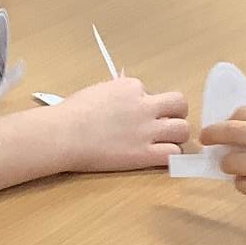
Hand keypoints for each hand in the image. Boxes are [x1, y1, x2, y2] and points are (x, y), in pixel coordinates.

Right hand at [57, 76, 189, 173]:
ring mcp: (146, 130)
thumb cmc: (71, 113)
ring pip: (182, 129)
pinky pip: (172, 154)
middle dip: (175, 113)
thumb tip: (125, 92)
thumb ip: (117, 91)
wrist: (63, 135)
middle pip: (179, 104)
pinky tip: (158, 157)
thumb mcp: (97, 91)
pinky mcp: (144, 154)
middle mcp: (144, 106)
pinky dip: (169, 156)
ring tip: (164, 142)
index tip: (133, 112)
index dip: (145, 102)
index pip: (151, 91)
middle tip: (165, 123)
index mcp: (131, 87)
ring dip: (176, 135)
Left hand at [202, 106, 245, 217]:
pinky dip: (244, 184)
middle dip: (212, 135)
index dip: (226, 120)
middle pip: (230, 132)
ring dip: (229, 165)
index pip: (242, 113)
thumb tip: (234, 127)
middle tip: (206, 140)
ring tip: (239, 167)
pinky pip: (243, 185)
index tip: (218, 126)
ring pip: (232, 162)